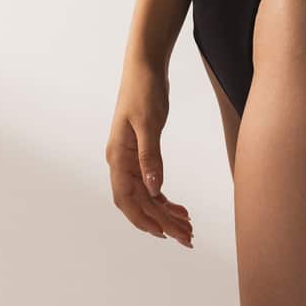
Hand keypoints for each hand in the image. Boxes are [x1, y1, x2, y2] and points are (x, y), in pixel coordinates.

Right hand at [105, 64, 192, 247]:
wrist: (145, 67)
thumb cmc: (144, 91)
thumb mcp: (149, 124)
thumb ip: (150, 157)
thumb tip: (153, 189)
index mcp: (118, 157)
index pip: (126, 199)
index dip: (144, 220)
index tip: (164, 235)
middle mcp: (121, 161)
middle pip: (139, 202)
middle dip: (161, 222)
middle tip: (187, 237)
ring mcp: (130, 159)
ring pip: (146, 196)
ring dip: (165, 213)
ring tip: (187, 227)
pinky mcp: (142, 153)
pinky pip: (151, 184)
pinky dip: (164, 199)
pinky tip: (179, 208)